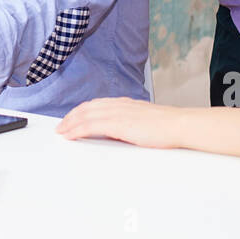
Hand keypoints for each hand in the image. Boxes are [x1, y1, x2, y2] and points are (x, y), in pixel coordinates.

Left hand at [57, 97, 185, 148]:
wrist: (178, 124)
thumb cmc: (167, 126)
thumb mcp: (144, 121)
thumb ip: (131, 123)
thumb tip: (121, 131)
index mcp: (125, 103)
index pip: (96, 104)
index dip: (81, 111)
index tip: (72, 118)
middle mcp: (118, 104)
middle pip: (87, 108)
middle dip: (71, 117)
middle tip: (61, 126)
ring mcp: (116, 112)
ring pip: (85, 115)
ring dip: (70, 123)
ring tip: (61, 131)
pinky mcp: (117, 123)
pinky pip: (90, 125)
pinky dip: (76, 129)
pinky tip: (70, 135)